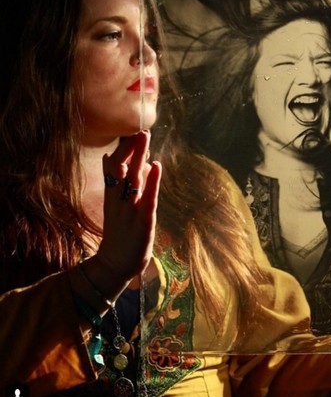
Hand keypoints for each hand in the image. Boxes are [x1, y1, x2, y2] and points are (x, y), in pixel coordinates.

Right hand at [97, 130, 161, 281]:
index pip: (113, 166)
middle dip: (130, 149)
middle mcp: (118, 200)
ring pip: (132, 179)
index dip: (123, 149)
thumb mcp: (113, 205)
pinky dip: (151, 181)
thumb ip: (115, 183)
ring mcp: (129, 211)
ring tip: (145, 138)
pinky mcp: (142, 222)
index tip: (132, 133)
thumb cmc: (119, 233)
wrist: (113, 266)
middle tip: (141, 131)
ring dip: (139, 157)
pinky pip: (147, 198)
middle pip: (119, 168)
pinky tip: (156, 165)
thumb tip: (109, 157)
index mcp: (111, 195)